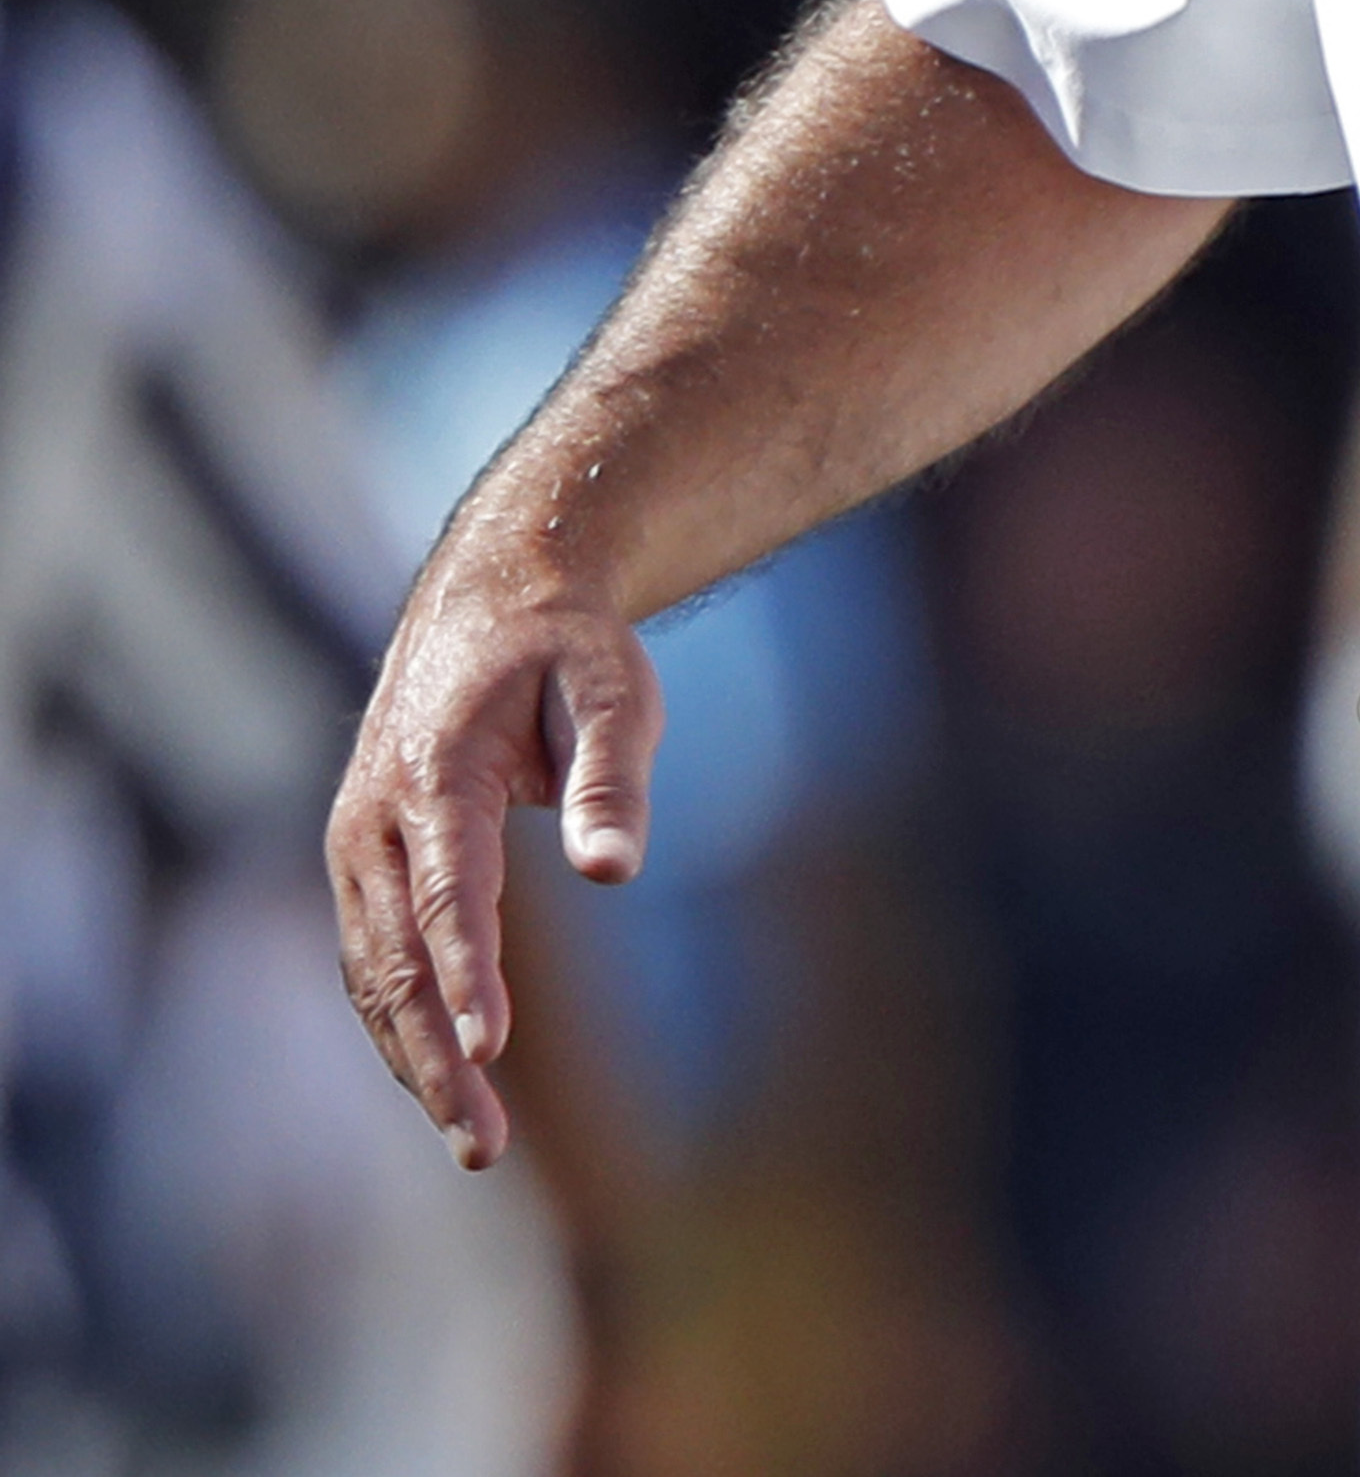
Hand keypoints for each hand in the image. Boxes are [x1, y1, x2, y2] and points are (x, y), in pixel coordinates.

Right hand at [328, 552, 662, 1170]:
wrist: (490, 599)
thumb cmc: (566, 648)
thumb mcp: (611, 688)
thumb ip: (611, 778)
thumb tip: (615, 872)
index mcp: (432, 775)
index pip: (449, 893)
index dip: (469, 975)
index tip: (490, 1052)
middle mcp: (373, 818)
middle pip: (399, 959)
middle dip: (438, 1058)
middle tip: (485, 1149)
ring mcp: (356, 844)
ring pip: (375, 975)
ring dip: (415, 1061)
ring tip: (477, 1145)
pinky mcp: (363, 863)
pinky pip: (373, 960)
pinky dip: (401, 1026)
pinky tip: (442, 1082)